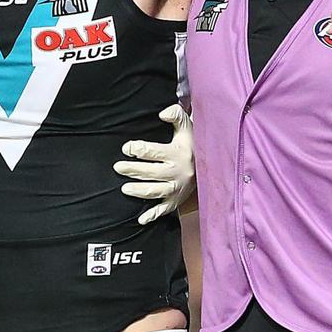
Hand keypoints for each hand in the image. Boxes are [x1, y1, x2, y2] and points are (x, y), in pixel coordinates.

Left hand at [114, 104, 194, 224]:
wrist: (213, 163)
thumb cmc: (193, 142)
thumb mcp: (187, 126)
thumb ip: (175, 115)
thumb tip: (162, 113)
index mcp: (178, 153)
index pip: (153, 152)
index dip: (138, 149)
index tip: (126, 148)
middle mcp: (178, 172)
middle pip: (151, 173)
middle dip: (132, 170)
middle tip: (117, 167)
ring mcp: (178, 188)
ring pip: (156, 192)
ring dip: (139, 191)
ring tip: (124, 189)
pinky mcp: (178, 200)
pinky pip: (165, 209)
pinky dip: (153, 215)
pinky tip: (140, 219)